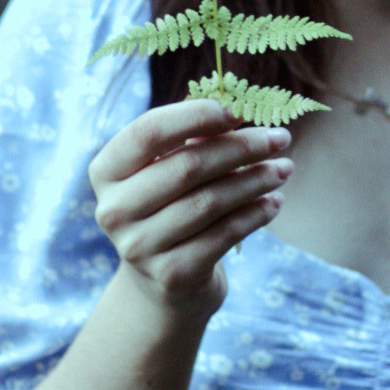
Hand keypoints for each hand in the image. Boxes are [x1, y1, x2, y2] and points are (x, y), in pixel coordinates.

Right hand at [89, 99, 292, 311]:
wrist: (165, 279)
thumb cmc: (172, 205)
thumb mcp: (170, 168)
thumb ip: (193, 138)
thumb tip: (237, 110)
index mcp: (106, 171)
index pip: (148, 132)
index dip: (194, 115)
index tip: (237, 109)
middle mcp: (114, 210)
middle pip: (187, 167)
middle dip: (241, 148)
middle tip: (280, 138)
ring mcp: (139, 246)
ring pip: (210, 202)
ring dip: (255, 180)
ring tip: (283, 169)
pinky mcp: (171, 274)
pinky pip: (224, 235)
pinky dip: (255, 215)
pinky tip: (274, 202)